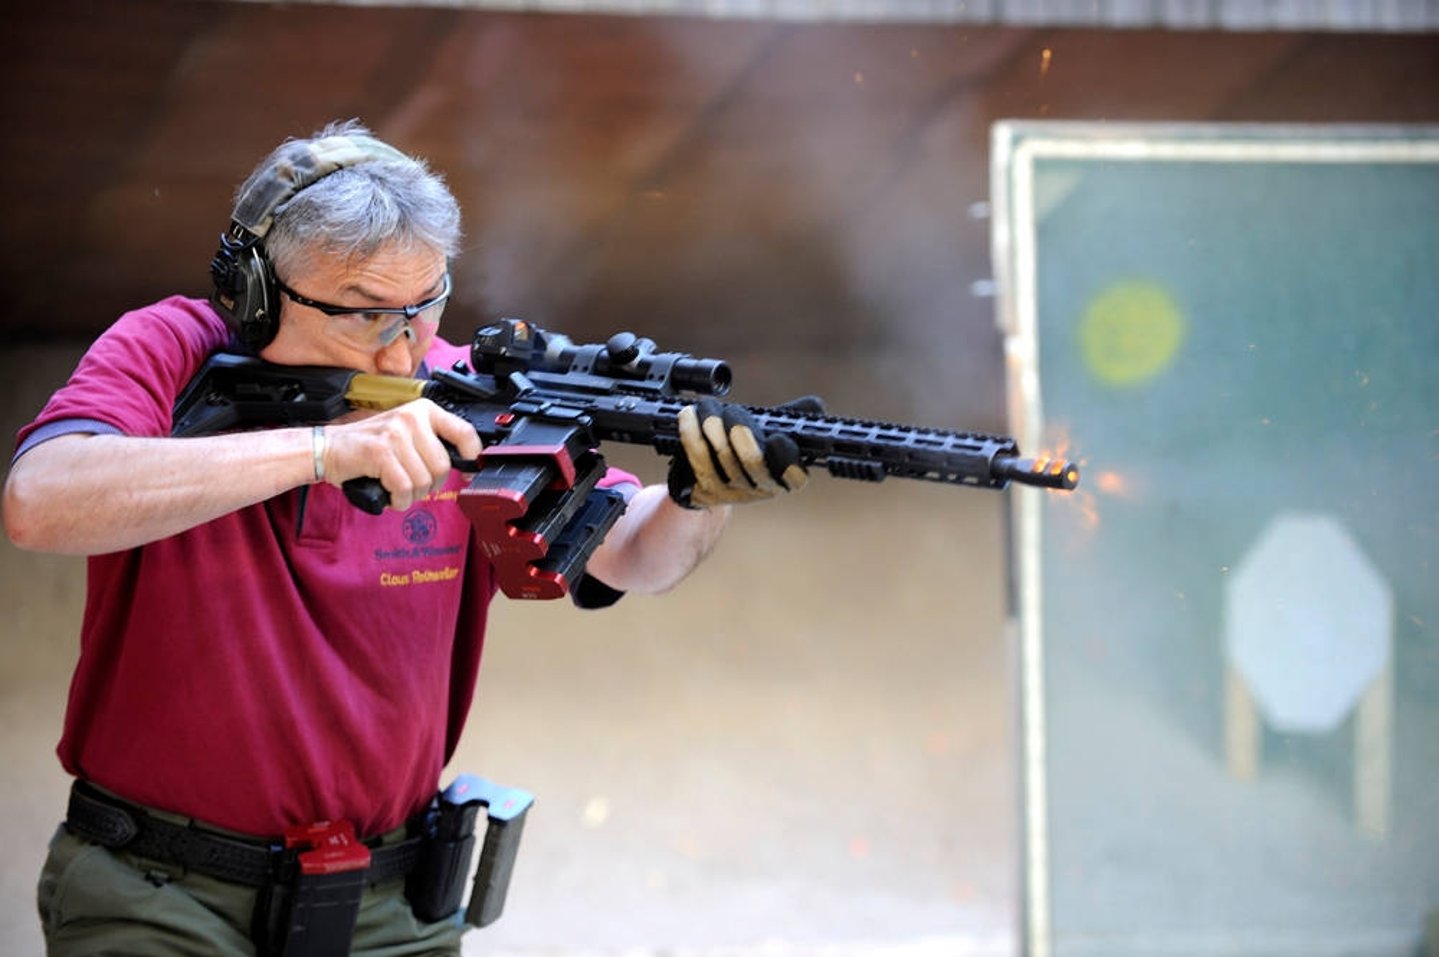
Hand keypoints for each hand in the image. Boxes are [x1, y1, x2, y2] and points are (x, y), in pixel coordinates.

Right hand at [321, 398, 481, 510]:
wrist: (326, 449)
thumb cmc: (367, 446)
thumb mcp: (405, 434)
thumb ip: (431, 442)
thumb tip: (464, 461)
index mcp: (423, 410)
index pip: (464, 431)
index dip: (472, 455)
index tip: (468, 470)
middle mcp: (411, 417)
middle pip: (443, 466)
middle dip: (431, 485)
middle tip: (414, 485)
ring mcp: (395, 433)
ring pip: (424, 480)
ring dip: (412, 495)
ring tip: (398, 489)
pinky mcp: (380, 452)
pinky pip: (404, 488)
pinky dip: (399, 500)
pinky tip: (391, 496)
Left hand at [667, 398, 810, 508]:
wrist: (711, 476)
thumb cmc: (747, 447)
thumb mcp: (771, 433)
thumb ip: (791, 417)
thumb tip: (816, 405)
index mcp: (784, 477)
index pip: (795, 477)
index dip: (787, 459)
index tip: (777, 438)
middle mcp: (761, 488)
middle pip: (753, 461)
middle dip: (741, 431)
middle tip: (732, 412)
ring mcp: (732, 492)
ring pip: (724, 457)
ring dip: (713, 427)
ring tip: (707, 407)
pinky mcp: (705, 490)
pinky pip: (698, 459)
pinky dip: (692, 434)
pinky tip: (688, 416)